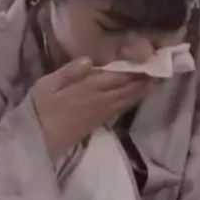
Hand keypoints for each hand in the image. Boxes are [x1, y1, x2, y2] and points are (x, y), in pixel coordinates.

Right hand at [31, 57, 150, 161]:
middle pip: (129, 88)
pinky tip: (136, 94)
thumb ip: (69, 72)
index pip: (120, 76)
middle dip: (145, 78)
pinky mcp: (99, 122)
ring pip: (128, 99)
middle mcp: (101, 101)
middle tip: (161, 67)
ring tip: (155, 79)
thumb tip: (90, 59)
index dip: (137, 68)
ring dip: (142, 89)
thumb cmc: (39, 110)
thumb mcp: (47, 86)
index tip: (152, 58)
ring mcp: (102, 113)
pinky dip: (132, 99)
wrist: (38, 142)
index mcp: (89, 89)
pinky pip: (122, 108)